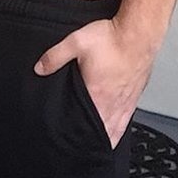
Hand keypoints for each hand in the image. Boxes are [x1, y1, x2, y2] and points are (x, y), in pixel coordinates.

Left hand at [34, 18, 154, 148]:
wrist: (138, 32)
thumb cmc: (112, 38)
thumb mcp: (76, 42)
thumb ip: (55, 56)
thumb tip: (39, 68)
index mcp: (97, 94)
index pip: (87, 125)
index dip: (78, 135)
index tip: (70, 141)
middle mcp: (113, 102)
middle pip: (102, 131)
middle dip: (91, 139)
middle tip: (81, 145)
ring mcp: (126, 100)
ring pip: (116, 129)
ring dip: (106, 137)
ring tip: (96, 144)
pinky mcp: (136, 94)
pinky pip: (127, 119)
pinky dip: (120, 128)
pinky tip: (115, 129)